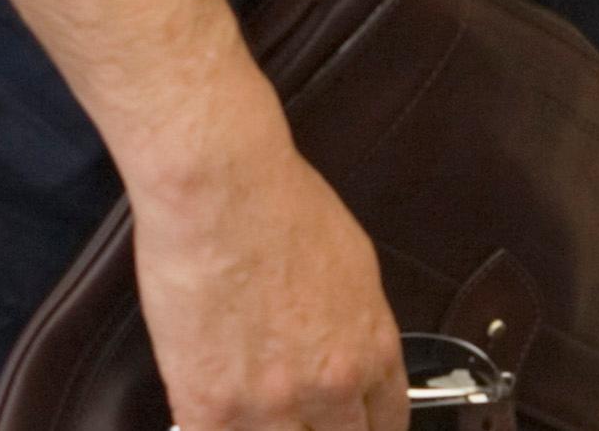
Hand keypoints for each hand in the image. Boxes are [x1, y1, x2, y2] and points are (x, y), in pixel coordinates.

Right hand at [130, 128, 405, 430]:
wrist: (222, 191)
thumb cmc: (281, 207)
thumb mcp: (354, 266)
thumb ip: (356, 325)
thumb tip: (347, 349)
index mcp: (371, 349)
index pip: (387, 422)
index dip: (368, 428)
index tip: (352, 424)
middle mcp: (330, 386)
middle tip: (300, 415)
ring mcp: (270, 404)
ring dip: (272, 430)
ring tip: (253, 408)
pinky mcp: (210, 406)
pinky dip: (221, 428)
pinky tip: (216, 412)